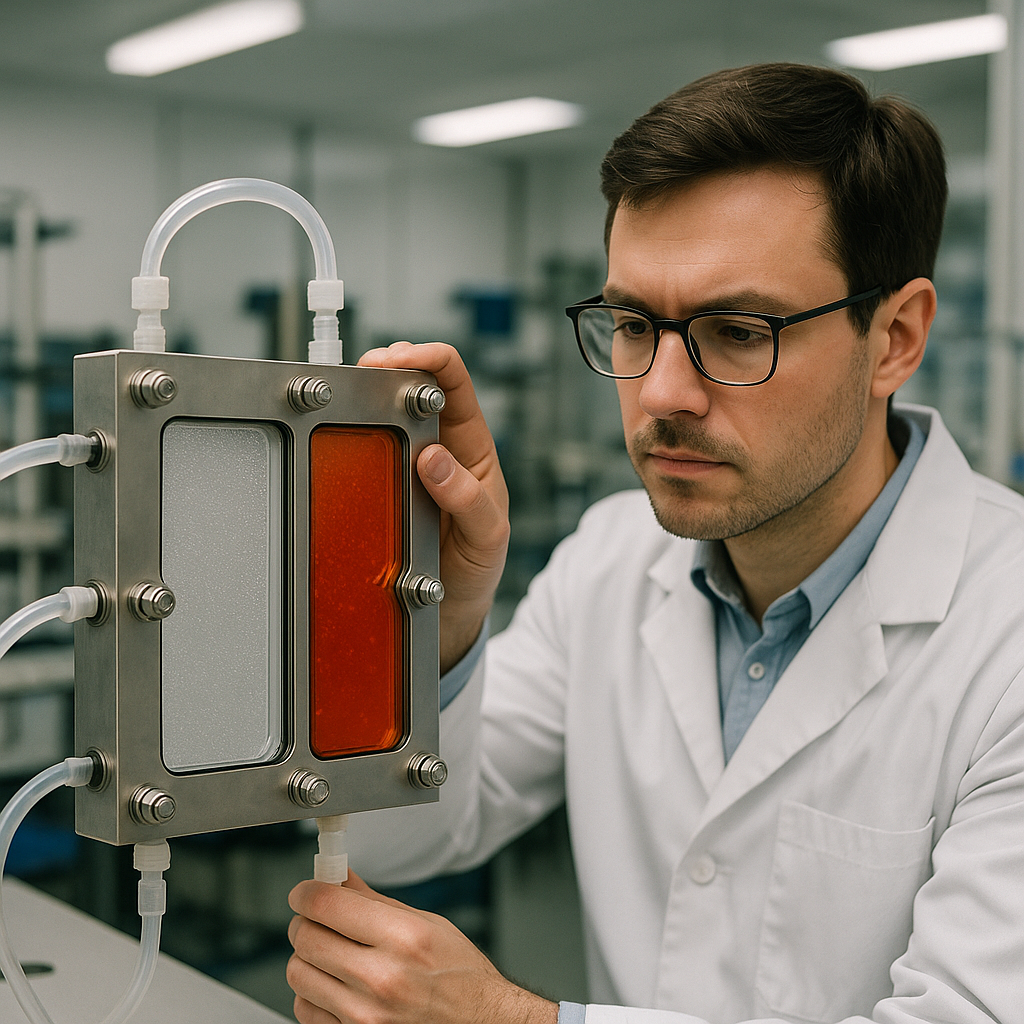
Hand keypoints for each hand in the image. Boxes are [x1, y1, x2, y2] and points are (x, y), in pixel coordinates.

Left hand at [287, 873, 557, 1023]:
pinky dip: (313, 993)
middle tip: (317, 918)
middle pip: (306, 938)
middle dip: (305, 921)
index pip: (327, 905)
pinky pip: (306, 1009)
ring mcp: (365, 1016)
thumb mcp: (427, 925)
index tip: (305, 891)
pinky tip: (336, 985)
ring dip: (307, 958)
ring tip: (331, 953)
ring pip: (298, 974)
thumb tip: (338, 878)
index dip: (307, 892)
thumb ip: (375, 902)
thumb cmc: (461, 976)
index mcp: (403, 938)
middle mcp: (382, 978)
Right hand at [358, 342, 509, 672]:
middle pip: (410, 385)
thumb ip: (470, 500)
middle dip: (385, 368)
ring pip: (381, 415)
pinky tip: (336, 434)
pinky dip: (347, 436)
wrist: (448, 613)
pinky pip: (361, 454)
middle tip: (362, 374)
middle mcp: (438, 447)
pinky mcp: (378, 487)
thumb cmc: (477, 569)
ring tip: (347, 397)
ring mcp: (404, 466)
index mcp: (471, 448)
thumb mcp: (487, 538)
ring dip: (363, 399)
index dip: (429, 358)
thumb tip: (433, 458)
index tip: (399, 359)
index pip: (454, 382)